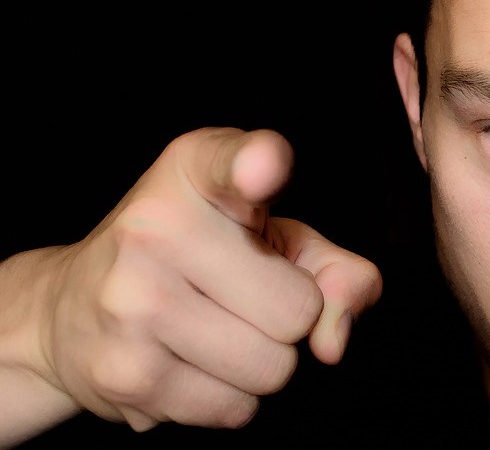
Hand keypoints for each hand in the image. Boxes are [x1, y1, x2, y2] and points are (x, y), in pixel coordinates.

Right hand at [37, 127, 381, 431]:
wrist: (74, 308)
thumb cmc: (197, 262)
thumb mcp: (272, 238)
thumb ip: (331, 269)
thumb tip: (333, 341)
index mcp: (195, 173)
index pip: (230, 162)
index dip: (255, 164)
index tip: (262, 169)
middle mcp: (156, 225)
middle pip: (296, 310)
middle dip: (286, 318)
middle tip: (240, 298)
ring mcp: (133, 299)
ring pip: (271, 368)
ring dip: (260, 362)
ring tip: (213, 330)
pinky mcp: (125, 372)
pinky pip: (235, 409)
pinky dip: (229, 396)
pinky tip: (188, 362)